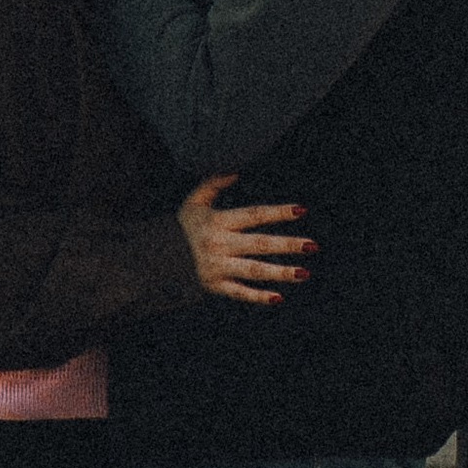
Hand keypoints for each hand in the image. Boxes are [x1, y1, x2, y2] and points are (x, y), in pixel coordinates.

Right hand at [177, 174, 311, 304]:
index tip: (301, 210)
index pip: (254, 215)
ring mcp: (217, 267)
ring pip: (254, 270)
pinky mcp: (214, 286)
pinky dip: (258, 296)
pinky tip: (278, 297)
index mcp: (218, 222)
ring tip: (304, 273)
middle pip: (259, 244)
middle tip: (313, 245)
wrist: (155, 258)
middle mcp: (219, 244)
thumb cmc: (181, 227)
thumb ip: (213, 183)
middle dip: (287, 245)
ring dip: (280, 272)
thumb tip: (235, 170)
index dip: (278, 212)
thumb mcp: (193, 201)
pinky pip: (239, 292)